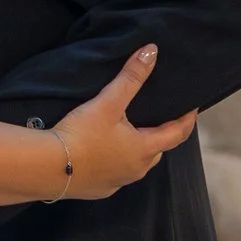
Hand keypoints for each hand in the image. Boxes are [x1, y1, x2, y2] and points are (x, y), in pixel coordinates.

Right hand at [50, 44, 197, 199]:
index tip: (192, 108)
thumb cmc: (82, 134)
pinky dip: (116, 161)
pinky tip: (103, 152)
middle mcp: (137, 169)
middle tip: (159, 117)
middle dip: (161, 134)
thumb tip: (151, 51)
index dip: (187, 119)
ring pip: (137, 163)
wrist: (48, 167)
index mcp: (144, 149)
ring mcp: (118, 182)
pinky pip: (116, 173)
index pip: (177, 134)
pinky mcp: (100, 189)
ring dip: (138, 148)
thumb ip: (131, 77)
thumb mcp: (108, 102)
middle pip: (157, 150)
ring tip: (130, 132)